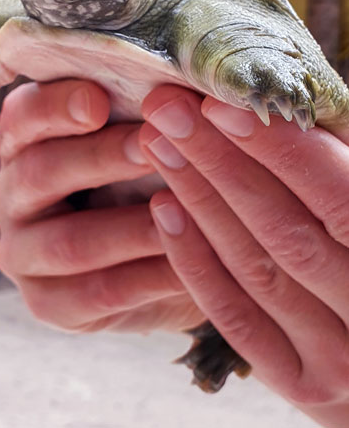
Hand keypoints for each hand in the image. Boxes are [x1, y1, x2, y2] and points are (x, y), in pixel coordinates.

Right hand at [0, 79, 203, 333]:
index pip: (23, 115)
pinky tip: (187, 267)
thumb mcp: (145, 138)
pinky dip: (146, 279)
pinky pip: (95, 293)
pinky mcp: (47, 303)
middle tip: (152, 147)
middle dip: (100, 158)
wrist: (166, 255)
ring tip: (184, 210)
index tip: (100, 102)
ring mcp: (20, 253)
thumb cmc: (150, 175)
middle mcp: (10, 194)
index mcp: (23, 141)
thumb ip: (146, 114)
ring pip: (68, 241)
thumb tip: (176, 88)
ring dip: (130, 227)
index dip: (57, 106)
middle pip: (40, 173)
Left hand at [140, 85, 348, 427]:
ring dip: (199, 199)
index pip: (338, 198)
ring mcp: (340, 360)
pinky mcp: (303, 385)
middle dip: (218, 162)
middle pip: (285, 231)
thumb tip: (274, 106)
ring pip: (255, 269)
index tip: (218, 104)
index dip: (278, 150)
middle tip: (167, 111)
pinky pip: (236, 318)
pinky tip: (164, 208)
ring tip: (159, 145)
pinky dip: (195, 261)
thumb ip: (337, 168)